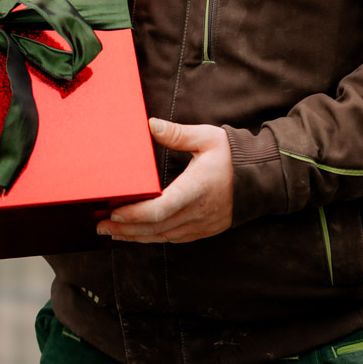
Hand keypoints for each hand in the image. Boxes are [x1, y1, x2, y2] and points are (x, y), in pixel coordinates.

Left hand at [96, 117, 232, 243]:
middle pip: (155, 229)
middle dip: (126, 230)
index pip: (160, 209)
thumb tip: (150, 124)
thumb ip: (177, 134)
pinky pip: (173, 239)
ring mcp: (201, 225)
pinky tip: (138, 235)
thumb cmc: (233, 156)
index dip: (135, 215)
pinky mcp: (203, 230)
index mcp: (196, 190)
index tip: (114, 213)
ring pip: (162, 237)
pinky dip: (153, 238)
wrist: (262, 178)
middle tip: (100, 226)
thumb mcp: (208, 138)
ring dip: (136, 237)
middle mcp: (197, 213)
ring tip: (112, 232)